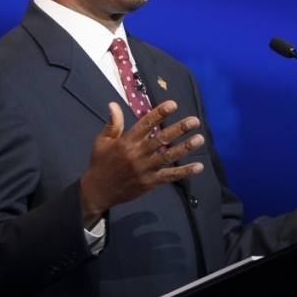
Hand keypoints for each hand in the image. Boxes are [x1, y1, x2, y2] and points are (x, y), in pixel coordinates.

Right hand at [79, 100, 204, 227]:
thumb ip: (112, 124)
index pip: (145, 124)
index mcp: (126, 142)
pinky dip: (185, 172)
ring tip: (200, 139)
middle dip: (179, 129)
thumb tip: (114, 104)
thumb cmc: (100, 163)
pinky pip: (170, 176)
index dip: (159, 114)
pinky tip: (199, 166)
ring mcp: (145, 170)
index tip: (173, 104)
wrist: (97, 192)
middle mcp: (137, 154)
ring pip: (168, 156)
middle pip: (161, 139)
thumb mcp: (102, 142)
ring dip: (185, 148)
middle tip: (194, 120)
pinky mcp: (150, 183)